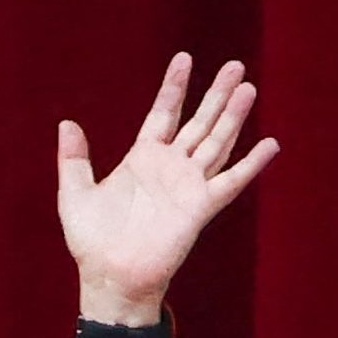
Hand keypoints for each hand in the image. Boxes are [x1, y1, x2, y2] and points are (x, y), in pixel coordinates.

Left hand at [57, 52, 279, 326]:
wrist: (111, 278)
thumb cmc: (92, 243)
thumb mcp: (74, 195)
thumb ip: (73, 159)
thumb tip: (67, 123)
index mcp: (142, 159)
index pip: (164, 114)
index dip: (174, 87)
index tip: (184, 59)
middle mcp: (170, 168)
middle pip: (199, 122)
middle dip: (216, 93)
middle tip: (235, 65)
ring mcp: (188, 186)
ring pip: (218, 142)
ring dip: (233, 116)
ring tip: (248, 88)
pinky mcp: (201, 207)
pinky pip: (231, 181)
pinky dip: (252, 164)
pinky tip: (270, 144)